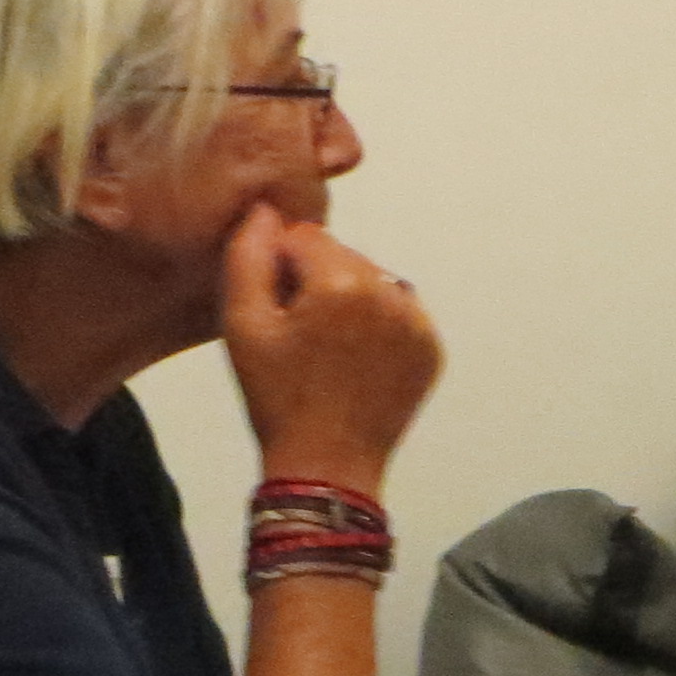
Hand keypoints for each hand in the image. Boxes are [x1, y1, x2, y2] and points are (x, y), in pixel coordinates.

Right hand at [223, 205, 442, 489]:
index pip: (306, 236)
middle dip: (317, 280)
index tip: (275, 308)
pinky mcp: (432, 349)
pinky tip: (353, 357)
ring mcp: (418, 323)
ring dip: (349, 298)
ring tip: (326, 347)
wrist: (326, 465)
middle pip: (343, 256)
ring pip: (373, 281)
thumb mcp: (243, 325)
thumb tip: (264, 211)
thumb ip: (248, 256)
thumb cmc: (277, 398)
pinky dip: (378, 324)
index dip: (280, 266)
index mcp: (343, 282)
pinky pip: (400, 313)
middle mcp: (391, 293)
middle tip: (298, 333)